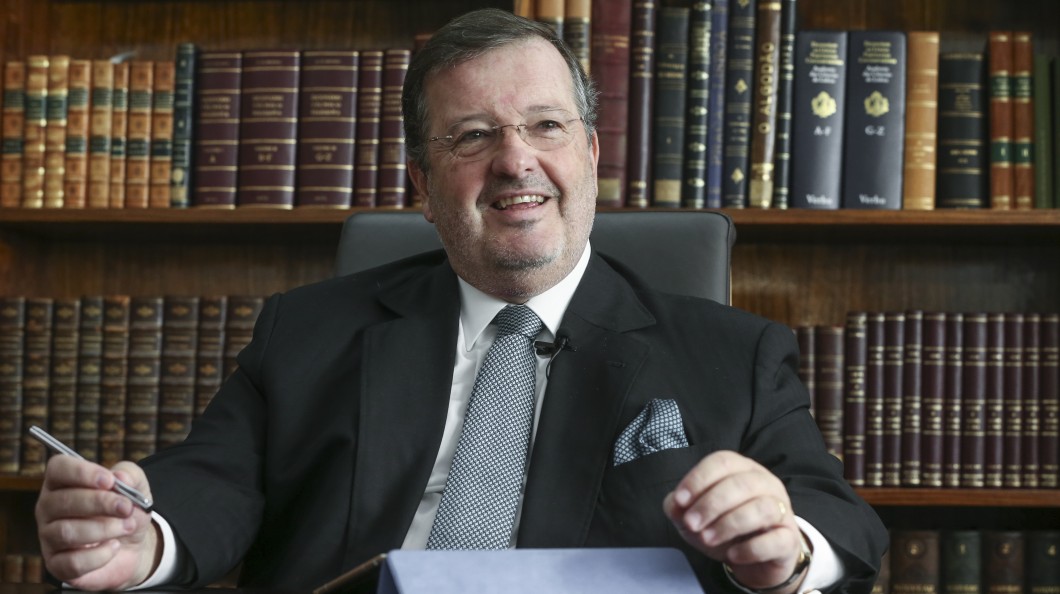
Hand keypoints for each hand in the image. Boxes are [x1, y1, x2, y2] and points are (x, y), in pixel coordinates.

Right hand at [35, 455, 160, 590]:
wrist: (133, 545)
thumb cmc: (125, 510)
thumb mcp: (136, 487)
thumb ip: (130, 475)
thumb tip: (120, 478)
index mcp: (63, 481)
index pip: (58, 468)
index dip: (81, 472)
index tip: (109, 481)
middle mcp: (49, 508)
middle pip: (62, 501)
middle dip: (100, 503)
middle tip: (126, 508)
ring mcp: (49, 537)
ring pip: (66, 532)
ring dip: (104, 529)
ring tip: (127, 526)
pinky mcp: (57, 565)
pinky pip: (73, 562)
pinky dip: (100, 555)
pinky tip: (114, 547)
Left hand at [663, 450, 806, 592]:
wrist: (755, 560)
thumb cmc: (724, 528)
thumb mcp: (695, 516)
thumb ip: (680, 507)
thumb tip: (674, 505)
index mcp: (742, 469)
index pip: (722, 462)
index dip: (699, 479)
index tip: (680, 501)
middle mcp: (765, 483)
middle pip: (740, 483)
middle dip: (711, 504)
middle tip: (691, 523)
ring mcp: (781, 510)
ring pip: (761, 508)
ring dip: (729, 524)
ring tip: (707, 539)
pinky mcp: (789, 539)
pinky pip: (775, 540)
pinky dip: (751, 548)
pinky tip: (733, 555)